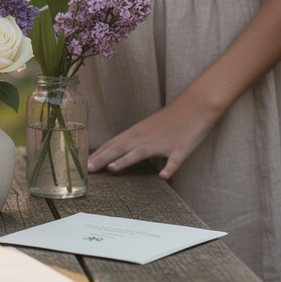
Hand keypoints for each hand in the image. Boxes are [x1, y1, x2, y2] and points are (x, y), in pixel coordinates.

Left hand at [84, 95, 221, 179]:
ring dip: (126, 160)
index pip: (113, 143)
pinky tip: (163, 176)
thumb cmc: (171, 118)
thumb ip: (135, 139)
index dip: (98, 153)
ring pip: (141, 151)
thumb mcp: (148, 126)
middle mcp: (147, 136)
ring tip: (112, 168)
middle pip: (121, 147)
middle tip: (88, 169)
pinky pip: (175, 159)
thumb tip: (119, 151)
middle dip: (103, 158)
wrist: (196, 105)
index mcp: (138, 132)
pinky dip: (169, 167)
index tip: (84, 164)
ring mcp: (163, 142)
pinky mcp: (180, 147)